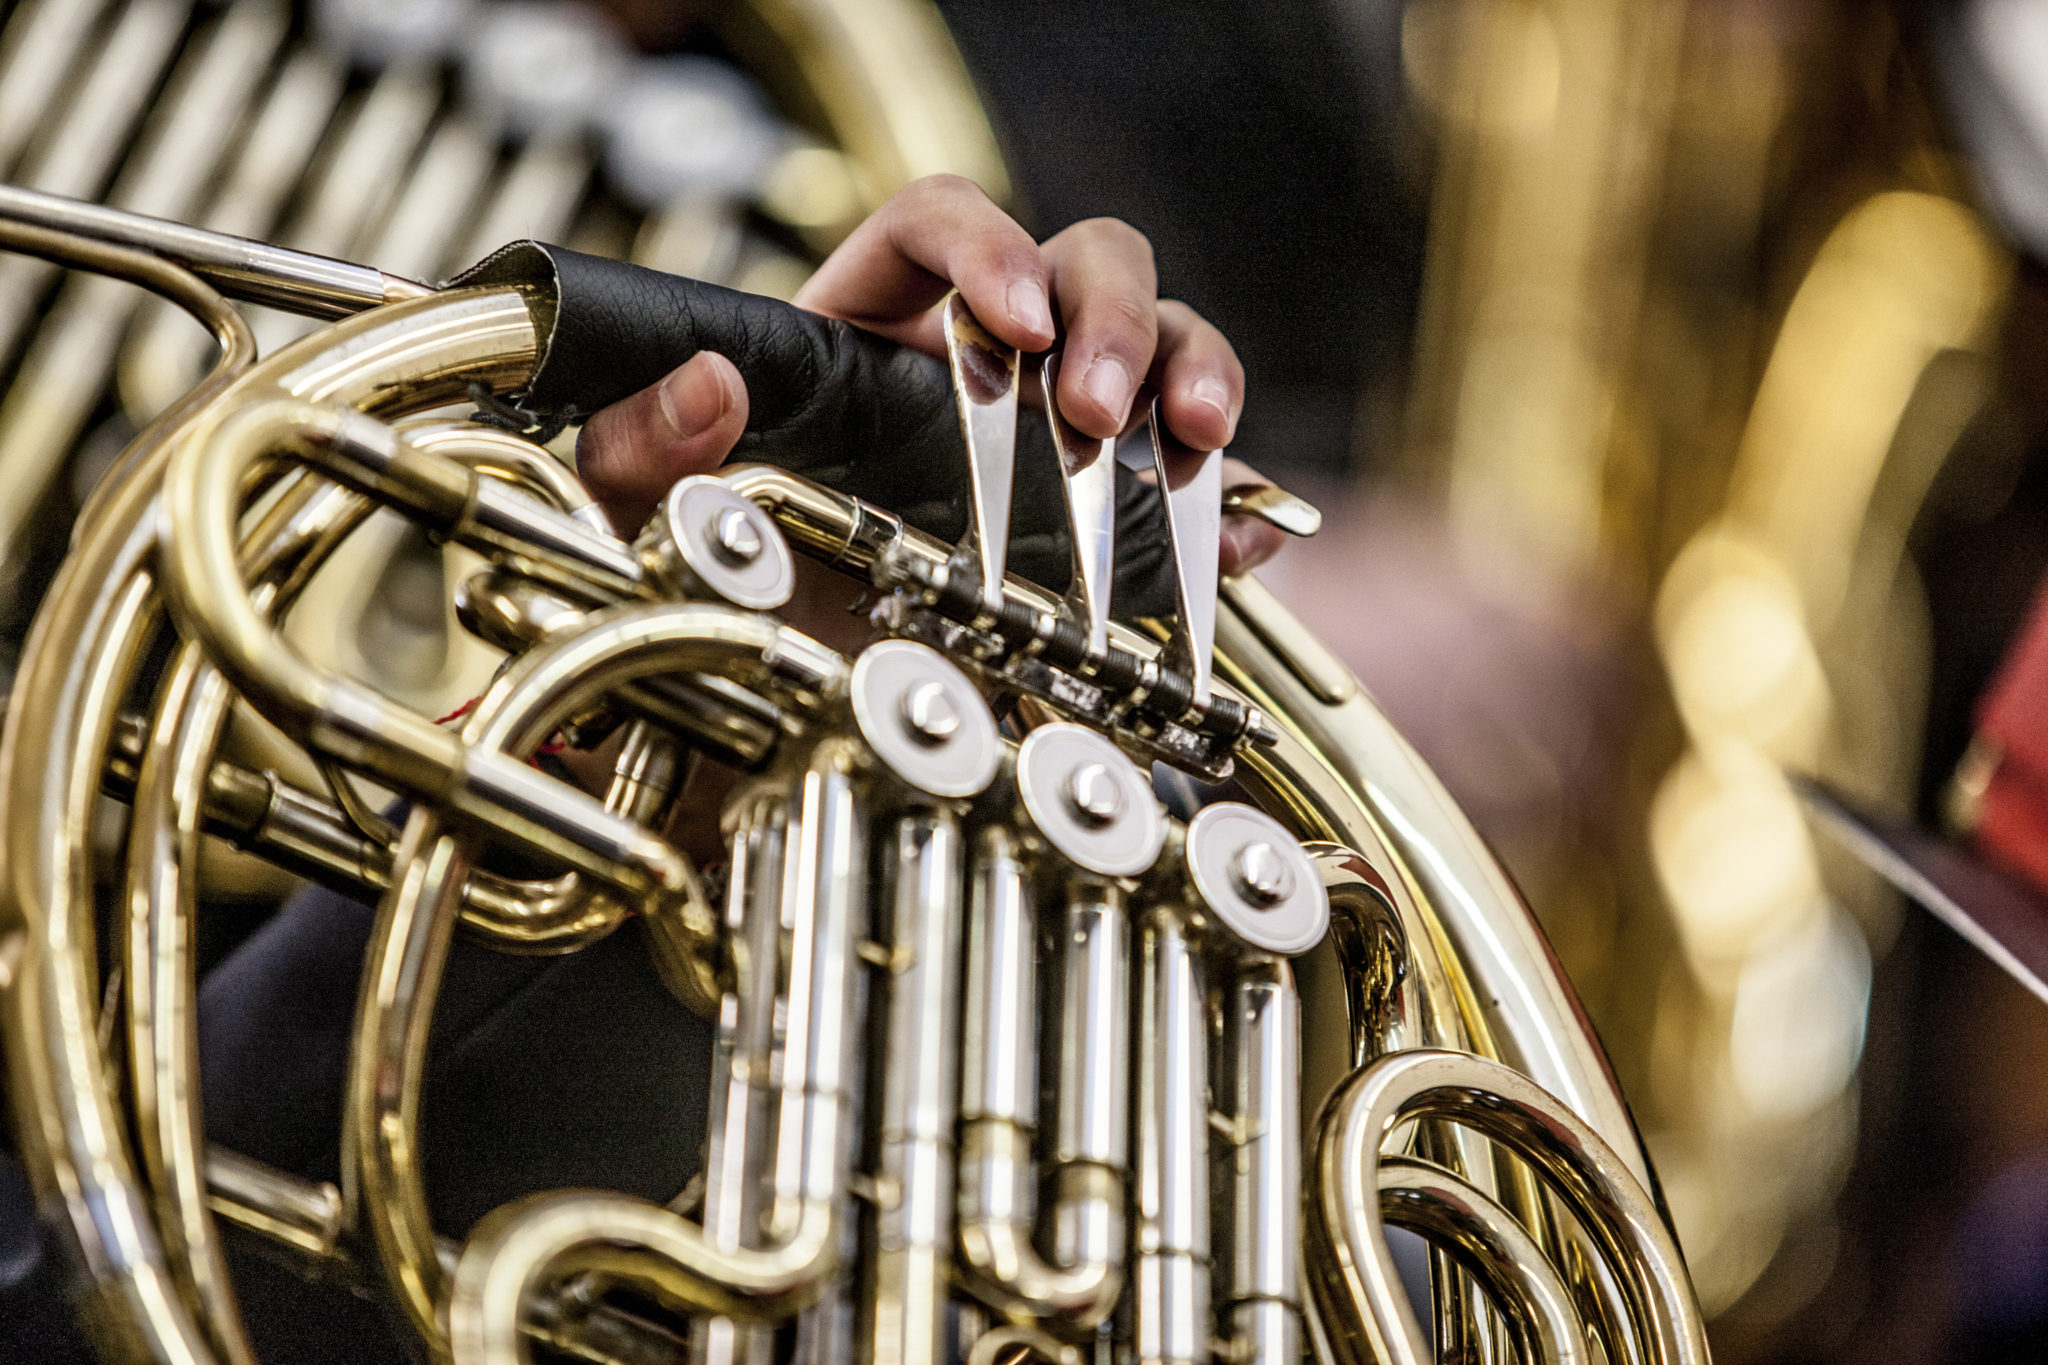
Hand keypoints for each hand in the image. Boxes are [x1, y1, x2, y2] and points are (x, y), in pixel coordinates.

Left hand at [575, 175, 1286, 575]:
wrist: (793, 729)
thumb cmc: (730, 607)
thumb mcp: (653, 529)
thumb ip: (641, 452)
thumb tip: (706, 382)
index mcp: (873, 335)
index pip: (940, 223)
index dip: (987, 247)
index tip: (1017, 321)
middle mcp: (983, 369)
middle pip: (1085, 266)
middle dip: (1113, 320)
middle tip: (1099, 412)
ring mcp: (1063, 445)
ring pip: (1163, 349)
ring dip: (1195, 376)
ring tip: (1198, 441)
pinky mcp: (1119, 527)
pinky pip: (1205, 485)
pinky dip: (1240, 502)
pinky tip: (1246, 533)